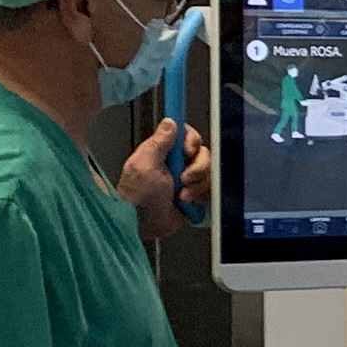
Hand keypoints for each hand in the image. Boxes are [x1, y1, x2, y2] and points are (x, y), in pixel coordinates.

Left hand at [121, 118, 209, 246]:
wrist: (141, 225)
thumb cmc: (137, 197)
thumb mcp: (145, 165)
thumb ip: (158, 142)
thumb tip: (169, 121)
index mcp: (162, 151)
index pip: (186, 134)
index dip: (192, 140)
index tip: (187, 151)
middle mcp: (175, 163)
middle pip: (202, 154)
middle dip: (197, 168)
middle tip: (183, 179)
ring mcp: (185, 179)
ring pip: (207, 173)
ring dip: (197, 186)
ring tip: (182, 196)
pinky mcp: (193, 195)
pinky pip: (208, 190)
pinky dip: (201, 197)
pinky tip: (187, 203)